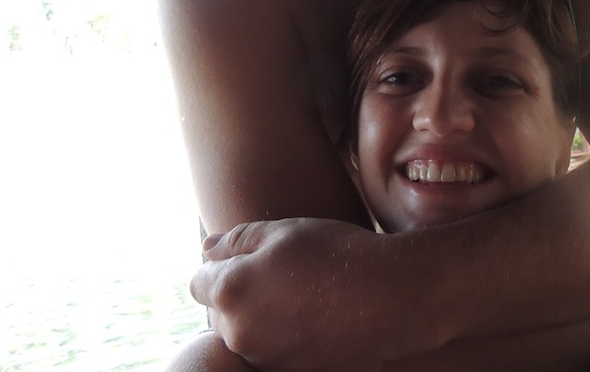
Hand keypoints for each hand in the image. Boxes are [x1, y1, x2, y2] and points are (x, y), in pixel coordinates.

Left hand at [192, 218, 396, 371]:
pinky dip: (283, 339)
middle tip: (281, 277)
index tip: (250, 260)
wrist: (391, 299)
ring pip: (245, 336)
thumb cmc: (337, 255)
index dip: (220, 266)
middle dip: (238, 296)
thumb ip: (237, 239)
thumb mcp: (285, 230)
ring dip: (260, 319)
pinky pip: (272, 354)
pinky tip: (314, 319)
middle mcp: (238, 333)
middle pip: (219, 313)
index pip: (198, 282)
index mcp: (230, 291)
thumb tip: (207, 249)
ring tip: (303, 298)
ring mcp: (264, 360)